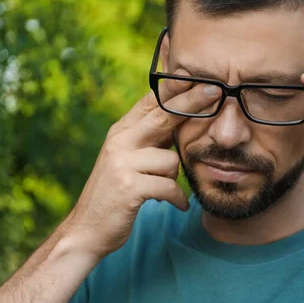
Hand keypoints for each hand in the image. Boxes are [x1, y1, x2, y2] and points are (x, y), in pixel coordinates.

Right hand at [65, 70, 220, 257]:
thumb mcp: (126, 159)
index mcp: (120, 132)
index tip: (196, 73)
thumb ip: (148, 140)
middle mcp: (119, 142)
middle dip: (192, 101)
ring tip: (162, 189)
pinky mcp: (130, 186)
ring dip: (172, 177)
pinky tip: (177, 204)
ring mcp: (122, 163)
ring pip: (170, 159)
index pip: (150, 101)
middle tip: (217, 91)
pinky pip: (169, 186)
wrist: (86, 229)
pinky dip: (176, 198)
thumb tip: (178, 121)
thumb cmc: (115, 193)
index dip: (174, 86)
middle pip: (163, 115)